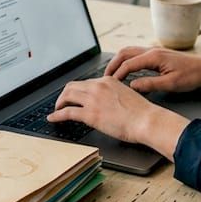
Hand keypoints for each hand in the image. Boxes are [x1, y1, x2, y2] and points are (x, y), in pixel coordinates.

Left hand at [48, 77, 182, 145]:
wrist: (147, 120)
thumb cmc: (142, 113)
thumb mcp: (127, 96)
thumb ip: (114, 95)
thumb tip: (108, 104)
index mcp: (108, 81)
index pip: (86, 83)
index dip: (78, 91)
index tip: (74, 97)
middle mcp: (98, 86)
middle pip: (72, 86)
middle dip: (65, 95)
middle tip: (62, 102)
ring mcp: (93, 100)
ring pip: (67, 96)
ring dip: (59, 103)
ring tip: (57, 109)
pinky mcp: (90, 114)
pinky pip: (67, 112)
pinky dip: (57, 115)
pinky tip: (53, 118)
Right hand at [103, 46, 200, 92]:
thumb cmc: (192, 76)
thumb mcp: (171, 84)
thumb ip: (150, 84)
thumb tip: (132, 86)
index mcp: (154, 57)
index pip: (128, 63)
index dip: (117, 74)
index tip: (110, 84)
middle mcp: (152, 50)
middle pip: (124, 53)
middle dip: (112, 64)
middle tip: (105, 78)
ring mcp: (154, 51)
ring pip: (129, 51)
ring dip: (118, 61)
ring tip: (111, 74)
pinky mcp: (157, 54)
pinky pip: (136, 54)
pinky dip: (126, 61)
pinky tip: (125, 71)